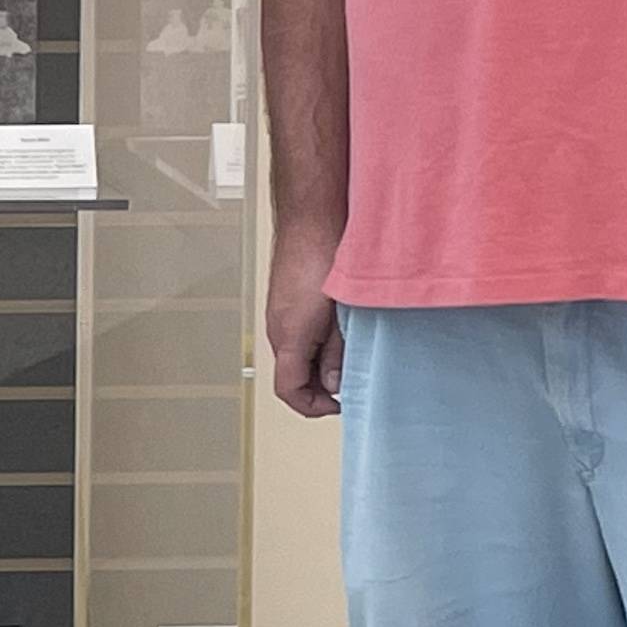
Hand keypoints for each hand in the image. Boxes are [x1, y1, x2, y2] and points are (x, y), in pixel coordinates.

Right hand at [265, 221, 346, 419]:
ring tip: (348, 352)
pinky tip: (339, 329)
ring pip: (295, 354)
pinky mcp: (285, 301)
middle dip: (320, 386)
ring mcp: (278, 313)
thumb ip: (337, 355)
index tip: (339, 405)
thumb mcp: (341, 317)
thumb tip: (336, 382)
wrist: (311, 220)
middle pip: (291, 375)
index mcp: (288, 337)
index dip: (314, 406)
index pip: (289, 391)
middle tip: (350, 381)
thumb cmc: (324, 257)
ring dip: (319, 362)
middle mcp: (276, 328)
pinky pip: (296, 334)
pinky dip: (315, 342)